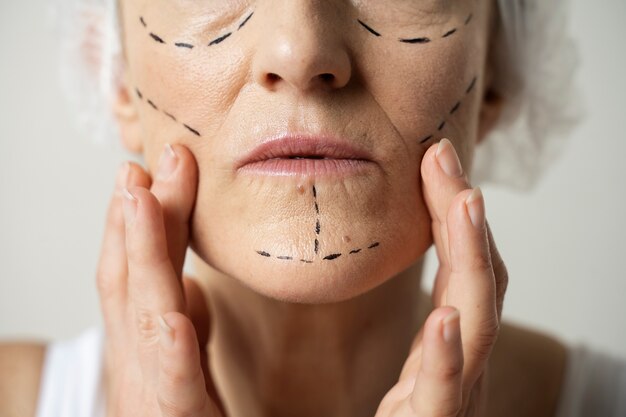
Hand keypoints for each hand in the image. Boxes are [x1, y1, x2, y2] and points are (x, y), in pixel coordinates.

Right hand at [96, 144, 224, 415]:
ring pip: (142, 321)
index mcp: (148, 349)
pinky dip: (170, 353)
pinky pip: (176, 392)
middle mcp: (141, 368)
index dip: (143, 223)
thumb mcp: (190, 370)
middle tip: (147, 161)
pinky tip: (173, 315)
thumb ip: (186, 332)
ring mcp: (151, 398)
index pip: (139, 277)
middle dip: (140, 220)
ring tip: (140, 198)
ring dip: (142, 257)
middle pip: (135, 284)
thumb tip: (188, 291)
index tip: (154, 170)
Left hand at [375, 139, 507, 416]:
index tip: (435, 158)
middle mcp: (466, 361)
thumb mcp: (413, 353)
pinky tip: (444, 316)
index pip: (463, 269)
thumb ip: (411, 311)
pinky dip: (449, 354)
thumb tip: (379, 245)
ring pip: (477, 326)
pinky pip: (444, 392)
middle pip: (476, 282)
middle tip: (443, 156)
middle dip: (465, 215)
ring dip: (472, 259)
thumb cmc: (402, 415)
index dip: (454, 213)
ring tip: (463, 202)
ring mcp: (455, 395)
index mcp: (456, 339)